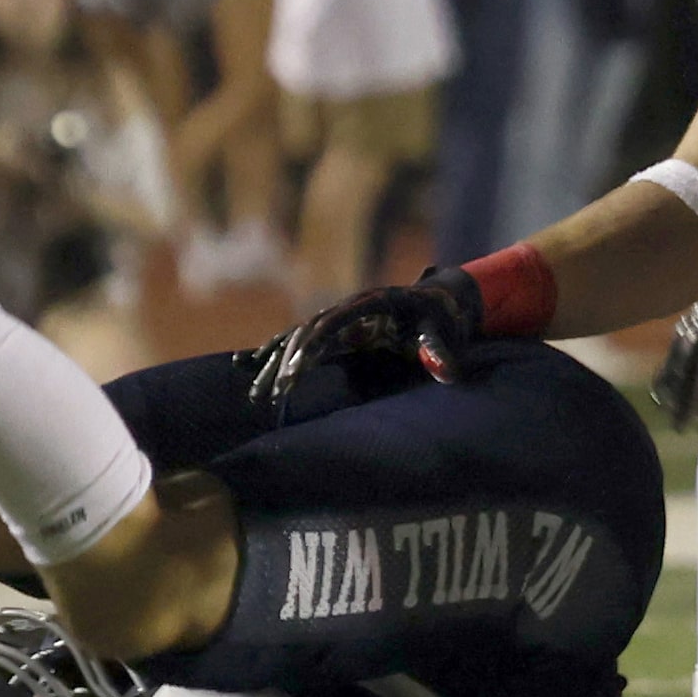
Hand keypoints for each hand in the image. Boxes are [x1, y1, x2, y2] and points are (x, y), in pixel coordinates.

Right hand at [243, 268, 482, 409]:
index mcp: (371, 304)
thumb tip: (448, 375)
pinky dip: (275, 353)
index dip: (312, 345)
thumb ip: (440, 352)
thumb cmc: (440, 318)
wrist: (438, 302)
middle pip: (308, 331)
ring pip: (298, 338)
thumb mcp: (443, 333)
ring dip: (275, 362)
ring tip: (257, 393)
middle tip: (273, 392)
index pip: (334, 322)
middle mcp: (348, 308)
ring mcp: (340, 319)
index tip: (296, 370)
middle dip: (287, 360)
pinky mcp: (337, 332)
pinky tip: (250, 367)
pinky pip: (300, 341)